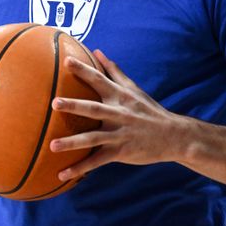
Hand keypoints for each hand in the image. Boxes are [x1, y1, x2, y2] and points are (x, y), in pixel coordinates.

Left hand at [49, 49, 186, 180]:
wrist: (173, 136)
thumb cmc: (149, 109)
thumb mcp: (133, 88)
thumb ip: (114, 71)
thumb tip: (97, 52)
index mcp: (120, 96)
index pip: (99, 80)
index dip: (83, 70)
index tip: (66, 61)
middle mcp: (119, 114)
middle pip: (93, 109)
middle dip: (74, 105)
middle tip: (54, 103)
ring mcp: (119, 134)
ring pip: (93, 138)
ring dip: (72, 143)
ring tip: (52, 145)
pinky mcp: (121, 152)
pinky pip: (98, 161)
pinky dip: (80, 168)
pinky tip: (62, 174)